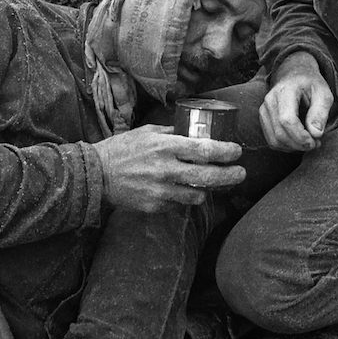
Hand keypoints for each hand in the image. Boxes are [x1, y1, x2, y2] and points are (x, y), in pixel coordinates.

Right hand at [94, 125, 244, 210]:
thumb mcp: (148, 132)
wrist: (96, 175)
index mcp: (166, 146)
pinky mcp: (154, 206)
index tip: (237, 151)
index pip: (205, 149)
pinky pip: (178, 204)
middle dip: (230, 176)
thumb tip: (194, 132)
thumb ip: (172, 133)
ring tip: (213, 183)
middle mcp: (166, 169)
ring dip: (209, 190)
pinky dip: (185, 198)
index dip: (226, 151)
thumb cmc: (123, 149)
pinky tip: (185, 191)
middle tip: (241, 173)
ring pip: (197, 195)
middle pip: (208, 176)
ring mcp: (161, 190)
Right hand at [260, 53, 333, 151]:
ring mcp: (264, 110)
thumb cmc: (311, 85)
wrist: (296, 75)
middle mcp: (270, 100)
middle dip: (299, 144)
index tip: (316, 141)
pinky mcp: (264, 119)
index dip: (301, 136)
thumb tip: (316, 134)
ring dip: (294, 147)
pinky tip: (299, 140)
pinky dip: (287, 146)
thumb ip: (321, 112)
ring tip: (309, 142)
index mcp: (285, 91)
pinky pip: (272, 141)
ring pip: (274, 140)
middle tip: (316, 143)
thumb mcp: (324, 94)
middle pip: (280, 133)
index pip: (287, 120)